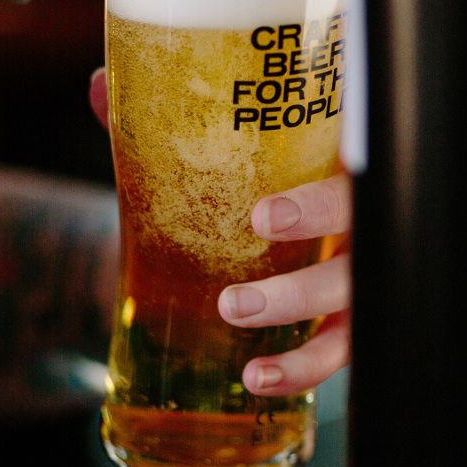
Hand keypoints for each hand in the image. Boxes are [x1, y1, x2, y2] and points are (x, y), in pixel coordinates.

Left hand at [89, 68, 351, 395]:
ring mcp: (363, 271)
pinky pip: (341, 351)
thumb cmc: (260, 165)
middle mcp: (366, 220)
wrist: (278, 210)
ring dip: (301, 329)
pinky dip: (302, 369)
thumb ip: (172, 119)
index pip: (357, 183)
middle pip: (360, 260)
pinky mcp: (349, 314)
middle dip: (302, 287)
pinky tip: (258, 380)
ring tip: (235, 324)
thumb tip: (100, 86)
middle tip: (233, 300)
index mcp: (346, 166)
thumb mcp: (227, 141)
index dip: (321, 206)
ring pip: (353, 307)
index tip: (263, 218)